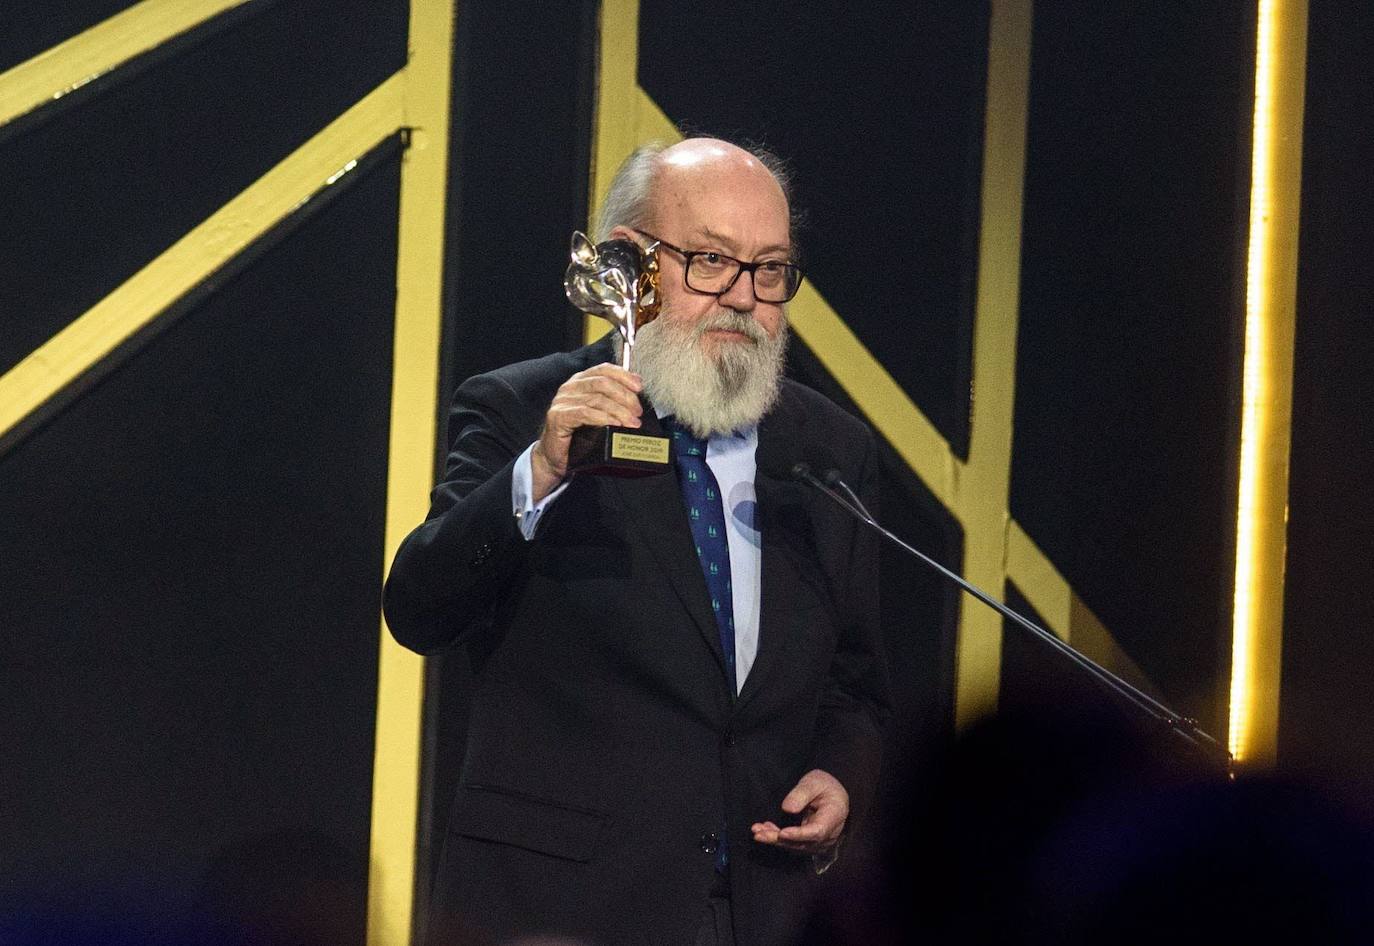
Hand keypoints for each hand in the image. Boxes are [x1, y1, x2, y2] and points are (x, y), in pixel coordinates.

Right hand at [531, 364, 642, 501]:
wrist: (555, 457)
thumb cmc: (578, 436)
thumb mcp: (598, 414)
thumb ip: (613, 401)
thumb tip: (636, 396)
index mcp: (580, 381)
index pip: (604, 369)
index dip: (624, 376)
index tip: (639, 387)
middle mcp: (570, 387)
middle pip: (603, 383)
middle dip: (625, 396)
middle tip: (637, 412)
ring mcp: (563, 400)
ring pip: (597, 399)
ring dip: (619, 411)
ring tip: (632, 423)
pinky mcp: (559, 416)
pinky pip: (585, 413)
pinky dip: (604, 418)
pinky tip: (615, 425)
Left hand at [751, 769, 848, 854]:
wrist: (832, 795)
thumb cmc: (825, 786)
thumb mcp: (815, 782)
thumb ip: (802, 794)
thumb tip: (786, 809)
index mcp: (834, 817)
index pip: (816, 831)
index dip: (798, 834)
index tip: (781, 833)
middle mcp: (828, 834)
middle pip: (802, 842)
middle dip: (778, 839)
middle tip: (758, 833)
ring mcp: (819, 842)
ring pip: (795, 846)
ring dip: (774, 839)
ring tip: (757, 830)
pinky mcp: (809, 843)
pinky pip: (793, 844)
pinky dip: (778, 838)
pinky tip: (764, 830)